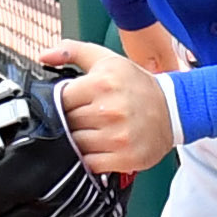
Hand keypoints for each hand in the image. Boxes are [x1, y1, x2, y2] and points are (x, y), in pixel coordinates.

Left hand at [36, 38, 176, 173]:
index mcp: (102, 82)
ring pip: (76, 145)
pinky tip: (102, 147)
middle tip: (87, 118)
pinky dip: (91, 159)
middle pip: (67, 123)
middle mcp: (110, 110)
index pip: (60, 100)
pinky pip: (91, 164)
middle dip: (72, 121)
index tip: (74, 103)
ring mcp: (118, 136)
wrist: (173, 109)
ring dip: (80, 141)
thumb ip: (73, 52)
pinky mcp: (126, 157)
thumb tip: (44, 56)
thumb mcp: (107, 60)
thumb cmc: (135, 85)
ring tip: (95, 132)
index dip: (63, 103)